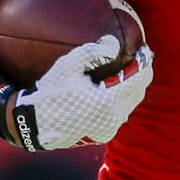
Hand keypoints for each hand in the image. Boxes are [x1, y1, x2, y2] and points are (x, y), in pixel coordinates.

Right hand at [3, 36, 153, 150]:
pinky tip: (113, 88)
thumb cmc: (49, 93)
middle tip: (139, 58)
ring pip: (131, 104)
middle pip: (139, 92)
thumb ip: (92, 52)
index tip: (145, 49)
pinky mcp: (103, 135)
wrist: (35, 125)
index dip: (145, 62)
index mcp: (107, 101)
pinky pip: (120, 113)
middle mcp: (113, 118)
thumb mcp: (67, 66)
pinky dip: (122, 99)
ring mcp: (109, 129)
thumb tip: (114, 44)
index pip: (139, 79)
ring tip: (127, 71)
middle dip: (141, 74)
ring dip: (132, 87)